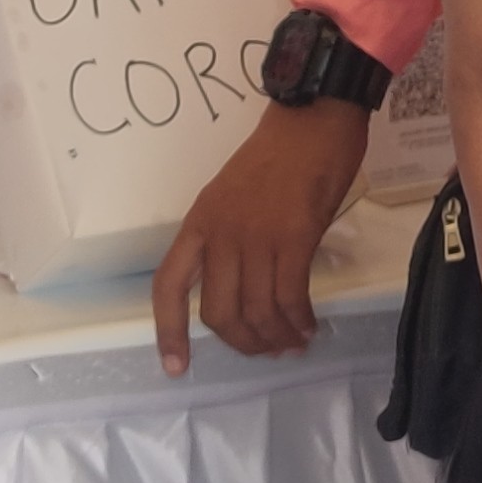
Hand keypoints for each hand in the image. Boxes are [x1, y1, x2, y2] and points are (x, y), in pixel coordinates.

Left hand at [151, 95, 369, 376]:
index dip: (168, 332)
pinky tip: (309, 326)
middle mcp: (220, 233)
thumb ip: (235, 240)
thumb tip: (252, 288)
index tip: (176, 367)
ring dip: (277, 336)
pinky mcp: (294, 235)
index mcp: (199, 222)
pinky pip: (290, 295)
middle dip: (244, 342)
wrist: (313, 115)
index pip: (169, 286)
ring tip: (294, 342)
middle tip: (268, 349)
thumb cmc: (280, 153)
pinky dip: (299, 319)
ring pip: (257, 310)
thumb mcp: (235, 197)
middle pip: (218, 313)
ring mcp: (255, 235)